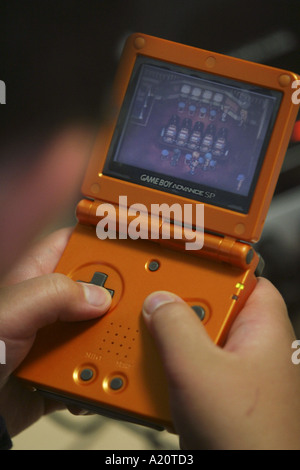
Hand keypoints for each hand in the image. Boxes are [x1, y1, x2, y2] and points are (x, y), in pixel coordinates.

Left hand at [0, 228, 111, 436]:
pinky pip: (92, 368)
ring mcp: (54, 340)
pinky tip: (103, 381)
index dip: (100, 241)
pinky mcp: (59, 373)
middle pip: (95, 288)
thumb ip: (53, 296)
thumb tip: (100, 297)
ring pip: (98, 331)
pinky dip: (103, 376)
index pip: (72, 245)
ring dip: (113, 343)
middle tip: (138, 303)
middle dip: (118, 296)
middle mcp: (47, 308)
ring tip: (122, 350)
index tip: (131, 244)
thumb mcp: (10, 313)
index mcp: (32, 281)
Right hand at [143, 278, 299, 449]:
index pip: (244, 278)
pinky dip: (173, 364)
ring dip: (172, 339)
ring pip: (200, 337)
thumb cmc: (248, 442)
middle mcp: (254, 347)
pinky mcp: (220, 391)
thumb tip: (158, 301)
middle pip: (215, 306)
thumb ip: (175, 328)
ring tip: (151, 342)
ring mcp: (237, 370)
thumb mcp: (198, 372)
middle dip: (182, 307)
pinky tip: (157, 373)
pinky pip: (193, 364)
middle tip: (155, 305)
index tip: (182, 259)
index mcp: (265, 331)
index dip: (214, 267)